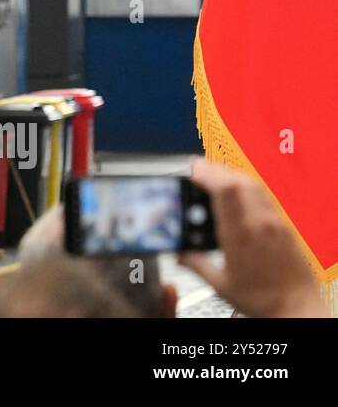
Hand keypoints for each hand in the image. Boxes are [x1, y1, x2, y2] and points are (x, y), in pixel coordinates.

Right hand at [178, 158, 326, 317]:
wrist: (297, 308)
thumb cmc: (263, 301)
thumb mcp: (221, 284)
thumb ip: (196, 264)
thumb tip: (179, 254)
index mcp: (240, 236)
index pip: (225, 191)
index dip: (207, 175)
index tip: (192, 170)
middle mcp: (260, 224)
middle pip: (239, 181)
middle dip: (216, 171)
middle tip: (198, 169)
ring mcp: (275, 223)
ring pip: (253, 185)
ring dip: (232, 175)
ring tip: (215, 176)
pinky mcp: (284, 227)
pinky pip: (264, 197)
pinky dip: (247, 187)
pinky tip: (238, 192)